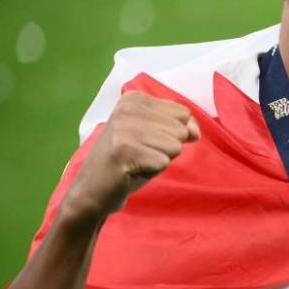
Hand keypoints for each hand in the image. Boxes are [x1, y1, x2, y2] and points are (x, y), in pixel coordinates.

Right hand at [64, 91, 200, 219]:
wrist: (93, 189)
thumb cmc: (129, 162)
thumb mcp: (157, 137)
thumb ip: (180, 127)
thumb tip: (195, 131)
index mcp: (134, 98)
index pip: (183, 113)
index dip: (174, 133)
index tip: (148, 140)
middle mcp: (127, 108)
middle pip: (181, 130)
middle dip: (167, 147)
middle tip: (141, 153)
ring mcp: (124, 127)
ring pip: (175, 146)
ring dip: (159, 159)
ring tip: (137, 161)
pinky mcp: (123, 149)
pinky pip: (163, 161)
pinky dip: (152, 171)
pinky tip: (131, 169)